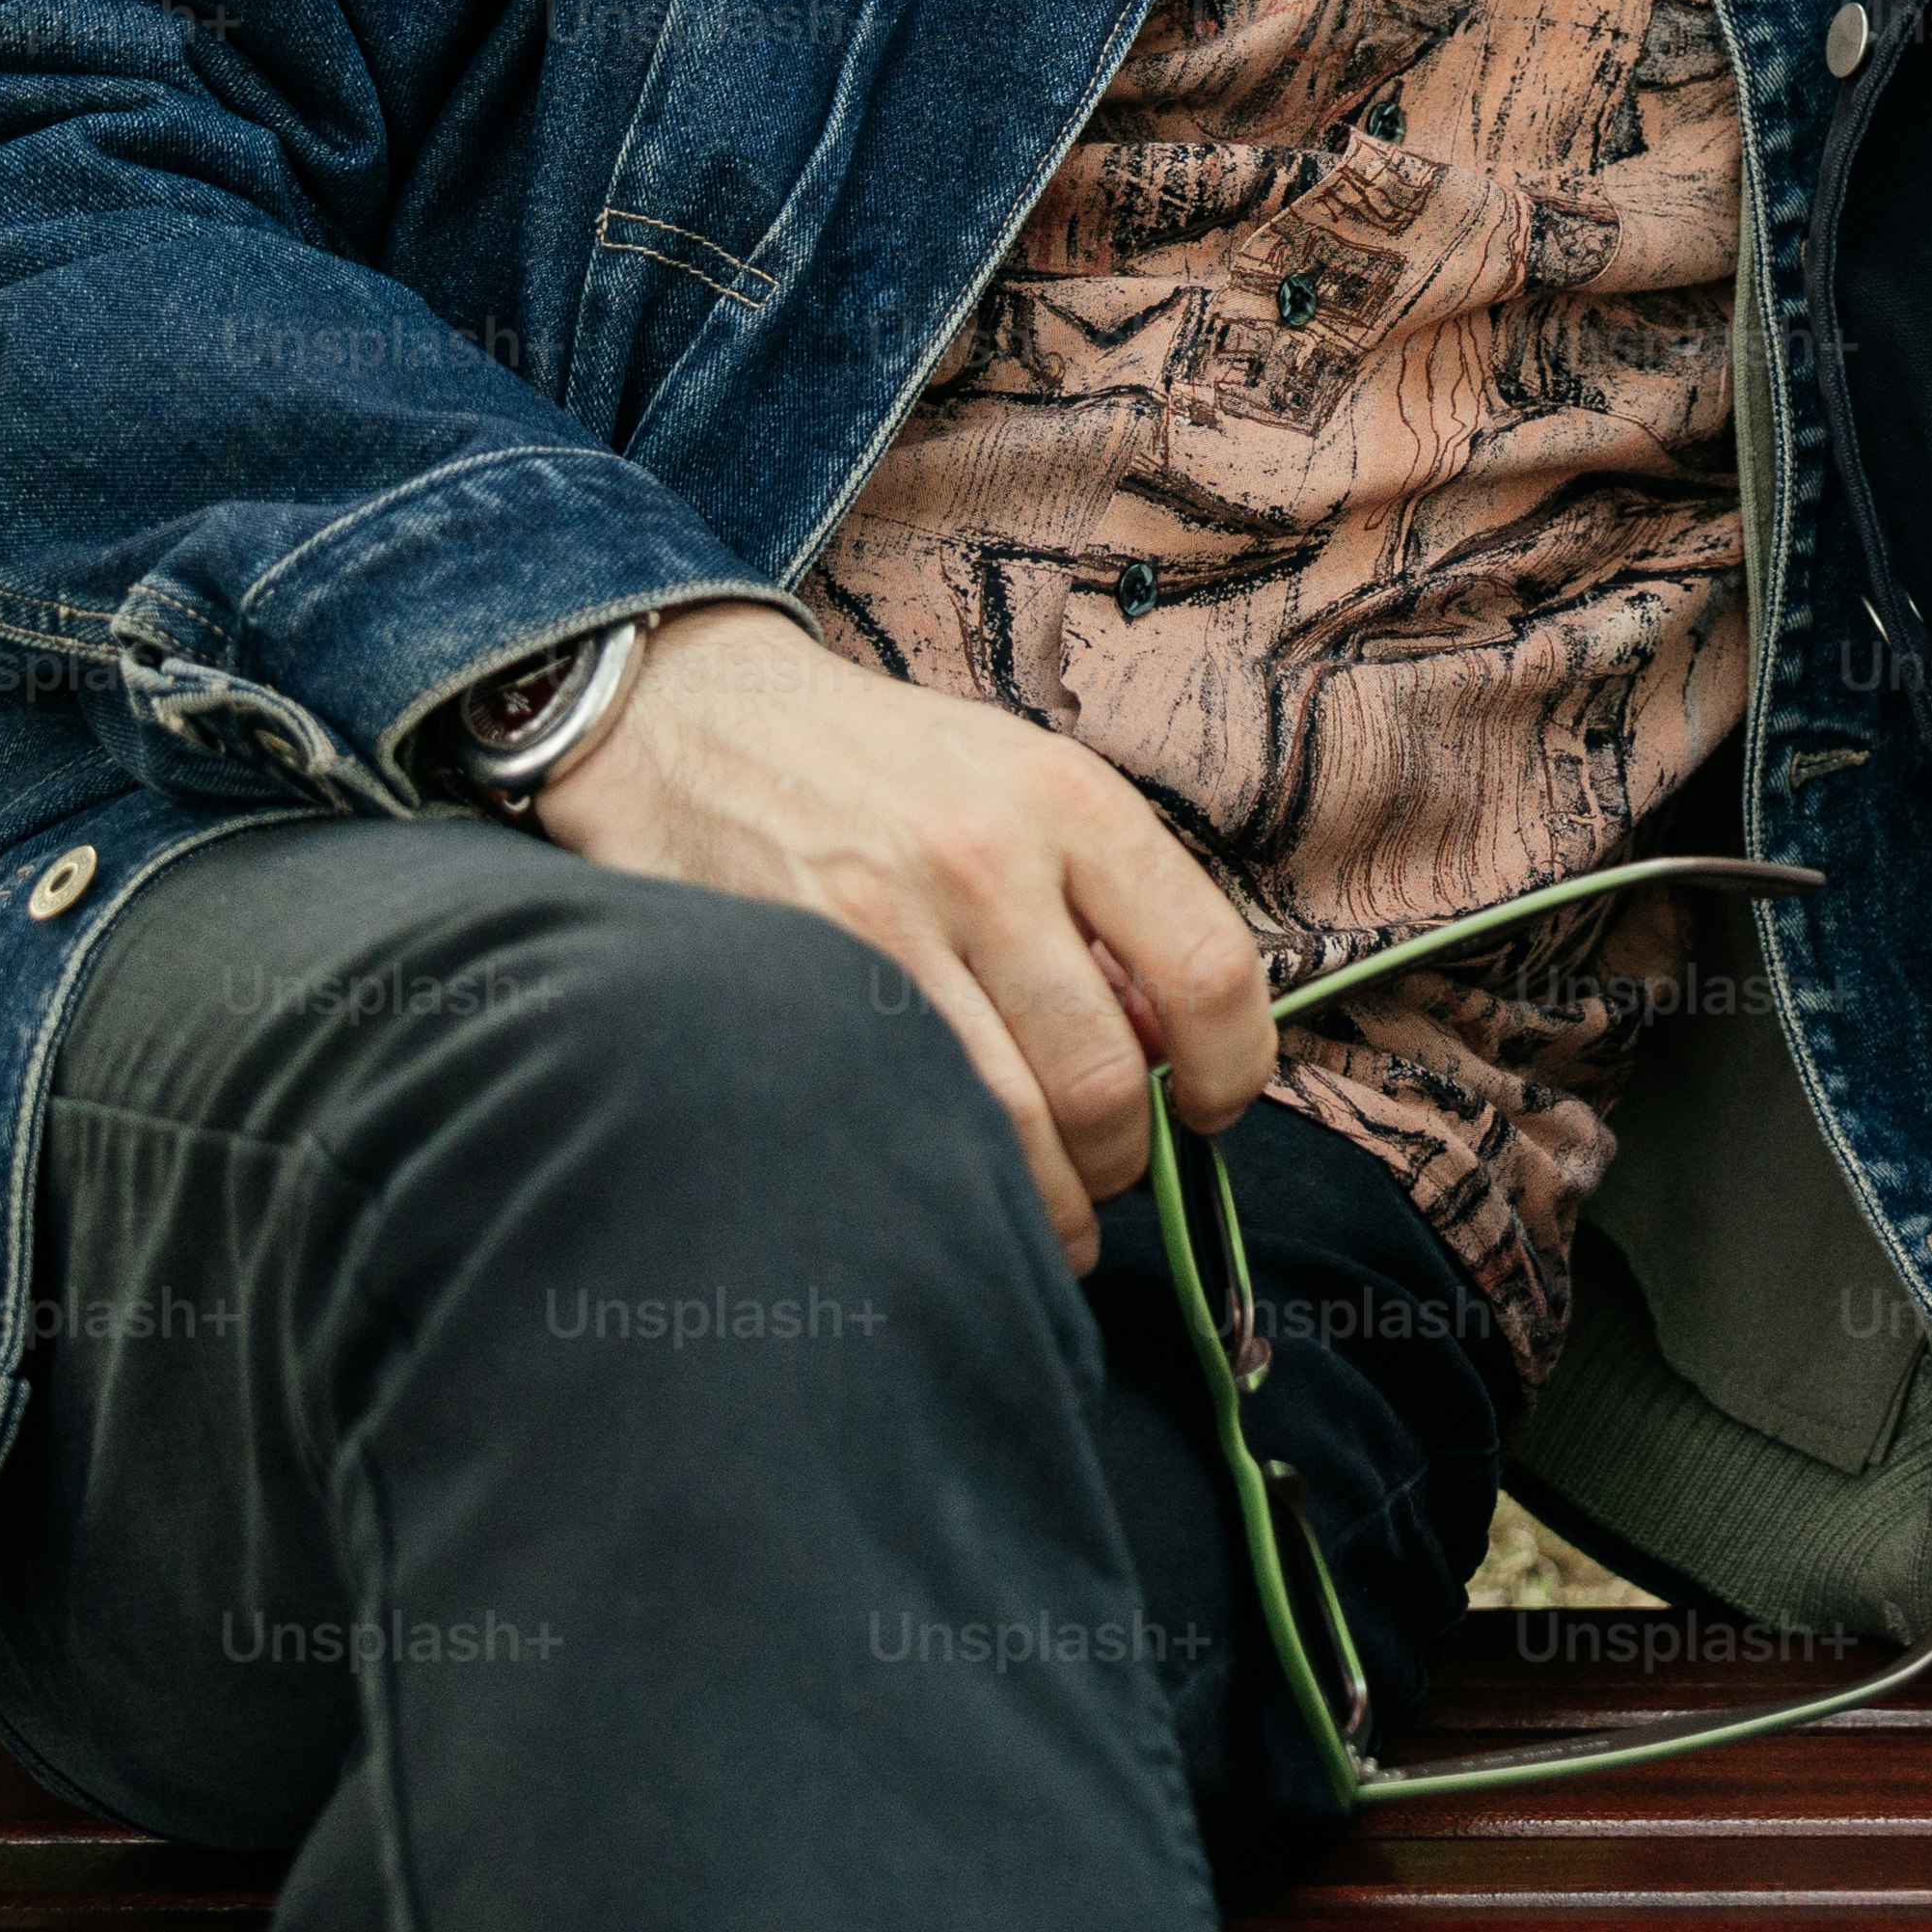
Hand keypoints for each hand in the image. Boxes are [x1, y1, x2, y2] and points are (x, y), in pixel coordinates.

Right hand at [529, 606, 1277, 1267]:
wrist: (696, 721)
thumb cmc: (884, 765)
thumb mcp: (1022, 779)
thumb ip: (1109, 898)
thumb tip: (1174, 1051)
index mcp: (1069, 799)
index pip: (1209, 967)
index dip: (1235, 1068)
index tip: (1216, 1106)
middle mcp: (986, 860)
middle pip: (1107, 1076)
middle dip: (1126, 1156)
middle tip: (1113, 1167)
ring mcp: (887, 929)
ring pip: (1013, 1126)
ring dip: (1051, 1200)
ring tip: (1054, 1209)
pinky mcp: (804, 989)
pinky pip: (911, 1124)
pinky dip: (956, 1184)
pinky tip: (965, 1190)